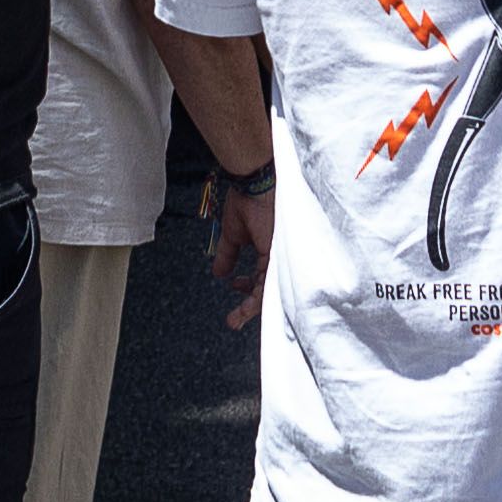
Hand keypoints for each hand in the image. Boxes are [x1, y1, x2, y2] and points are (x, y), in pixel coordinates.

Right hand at [205, 169, 276, 322]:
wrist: (254, 181)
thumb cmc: (248, 198)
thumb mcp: (234, 234)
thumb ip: (228, 255)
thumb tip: (219, 273)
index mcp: (270, 248)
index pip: (261, 277)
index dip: (247, 290)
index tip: (233, 295)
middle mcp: (280, 253)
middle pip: (268, 288)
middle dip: (249, 307)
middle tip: (234, 320)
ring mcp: (282, 254)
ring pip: (270, 290)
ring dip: (251, 306)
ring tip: (236, 319)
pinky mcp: (281, 253)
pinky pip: (271, 283)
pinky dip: (258, 297)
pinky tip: (246, 306)